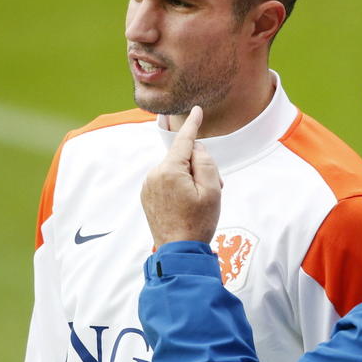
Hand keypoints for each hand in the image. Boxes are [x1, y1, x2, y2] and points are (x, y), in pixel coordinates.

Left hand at [141, 106, 222, 246]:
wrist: (178, 251)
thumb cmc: (198, 223)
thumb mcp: (212, 190)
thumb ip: (205, 162)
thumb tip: (196, 148)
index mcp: (169, 170)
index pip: (184, 141)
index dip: (193, 125)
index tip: (197, 110)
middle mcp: (154, 174)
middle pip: (183, 158)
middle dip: (199, 168)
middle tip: (214, 190)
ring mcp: (148, 186)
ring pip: (175, 170)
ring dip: (190, 179)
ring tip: (200, 202)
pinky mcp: (147, 196)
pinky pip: (167, 181)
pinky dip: (180, 187)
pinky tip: (187, 205)